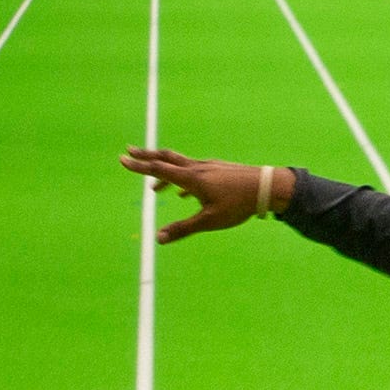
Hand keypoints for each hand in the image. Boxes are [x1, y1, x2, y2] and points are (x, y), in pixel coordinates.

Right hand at [122, 148, 284, 243]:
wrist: (267, 187)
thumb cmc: (239, 204)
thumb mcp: (209, 220)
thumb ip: (183, 229)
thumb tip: (158, 238)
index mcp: (191, 178)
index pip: (158, 169)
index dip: (139, 166)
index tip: (122, 159)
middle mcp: (197, 168)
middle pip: (166, 159)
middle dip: (146, 156)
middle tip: (130, 151)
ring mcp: (209, 167)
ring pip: (180, 166)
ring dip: (164, 173)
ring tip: (154, 188)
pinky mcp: (219, 170)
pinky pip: (194, 172)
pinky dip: (182, 179)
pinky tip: (184, 194)